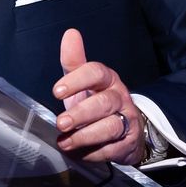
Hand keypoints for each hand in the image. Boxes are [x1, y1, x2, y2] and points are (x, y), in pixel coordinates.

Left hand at [52, 28, 145, 164]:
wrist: (126, 129)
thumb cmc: (97, 101)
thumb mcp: (83, 81)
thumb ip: (74, 61)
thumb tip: (70, 33)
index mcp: (107, 79)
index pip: (96, 73)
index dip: (77, 80)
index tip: (56, 91)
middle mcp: (119, 97)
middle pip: (104, 103)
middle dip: (81, 114)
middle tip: (61, 123)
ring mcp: (127, 120)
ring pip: (110, 127)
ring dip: (85, 136)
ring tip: (66, 142)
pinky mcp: (128, 142)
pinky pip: (112, 149)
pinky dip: (94, 152)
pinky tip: (80, 153)